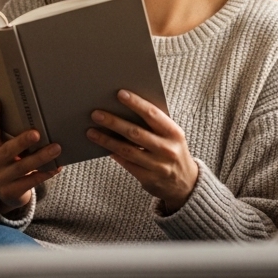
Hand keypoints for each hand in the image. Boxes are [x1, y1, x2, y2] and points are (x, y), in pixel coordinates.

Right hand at [0, 97, 60, 214]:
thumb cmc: (6, 165)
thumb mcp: (0, 150)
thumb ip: (8, 136)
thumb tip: (28, 116)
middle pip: (8, 150)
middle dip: (23, 141)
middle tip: (37, 133)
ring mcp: (1, 179)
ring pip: (23, 167)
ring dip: (41, 157)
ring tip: (56, 148)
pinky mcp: (11, 192)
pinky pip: (31, 182)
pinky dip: (45, 173)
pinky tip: (56, 167)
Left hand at [86, 90, 197, 211]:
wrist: (187, 183)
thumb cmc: (172, 150)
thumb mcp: (171, 136)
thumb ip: (153, 124)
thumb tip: (122, 107)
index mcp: (174, 133)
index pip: (153, 114)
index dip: (136, 103)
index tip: (119, 94)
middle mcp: (168, 149)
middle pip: (135, 133)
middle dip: (114, 122)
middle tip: (95, 114)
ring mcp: (158, 166)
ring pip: (127, 150)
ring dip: (106, 140)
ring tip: (90, 131)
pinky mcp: (148, 179)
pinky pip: (126, 164)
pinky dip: (112, 153)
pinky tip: (101, 146)